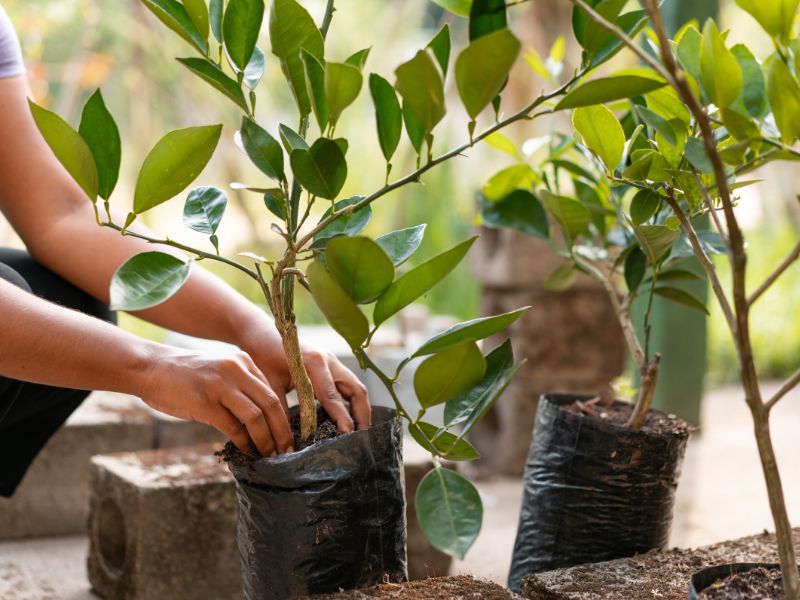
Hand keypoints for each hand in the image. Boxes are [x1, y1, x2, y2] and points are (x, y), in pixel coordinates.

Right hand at [139, 347, 293, 455]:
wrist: (150, 367)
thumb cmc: (185, 375)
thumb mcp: (220, 372)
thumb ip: (240, 388)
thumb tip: (261, 420)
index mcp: (243, 362)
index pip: (273, 392)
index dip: (283, 417)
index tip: (287, 436)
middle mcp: (236, 370)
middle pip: (271, 404)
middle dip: (282, 431)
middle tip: (287, 451)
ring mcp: (220, 385)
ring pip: (255, 417)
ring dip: (265, 440)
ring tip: (269, 455)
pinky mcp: (204, 402)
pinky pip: (233, 427)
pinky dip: (243, 442)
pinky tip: (245, 451)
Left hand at [240, 325, 370, 432]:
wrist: (261, 332)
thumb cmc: (263, 355)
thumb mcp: (270, 384)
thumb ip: (281, 411)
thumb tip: (287, 441)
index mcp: (313, 363)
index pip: (332, 396)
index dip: (342, 418)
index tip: (348, 436)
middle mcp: (329, 361)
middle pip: (356, 389)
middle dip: (362, 414)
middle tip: (362, 438)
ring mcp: (332, 361)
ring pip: (356, 386)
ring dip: (360, 408)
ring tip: (360, 431)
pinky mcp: (331, 364)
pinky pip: (348, 384)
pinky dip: (352, 401)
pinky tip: (349, 417)